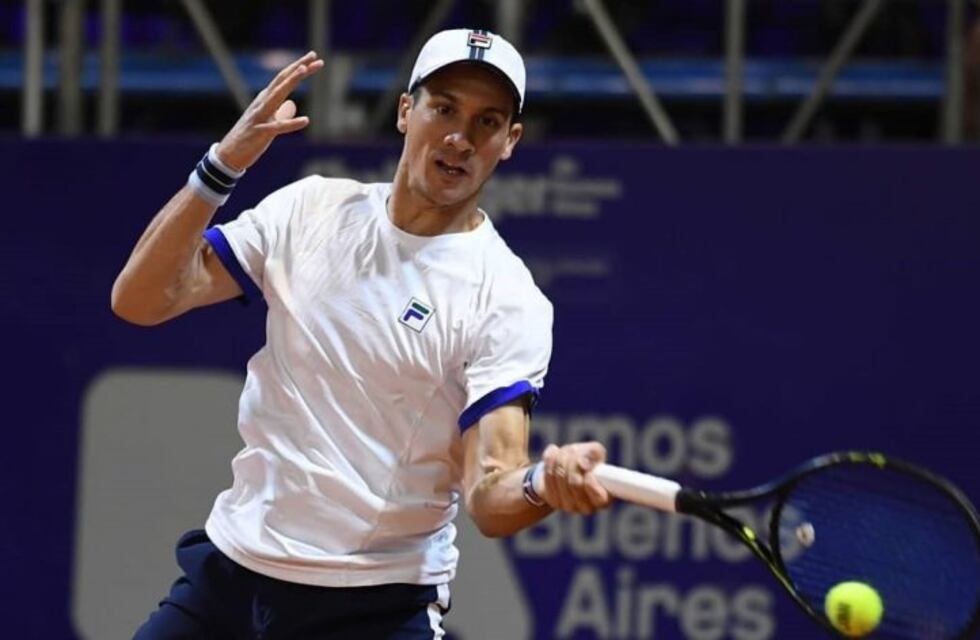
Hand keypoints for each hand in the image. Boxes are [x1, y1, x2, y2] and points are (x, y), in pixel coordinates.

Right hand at [216, 51, 324, 171]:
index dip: (298, 67)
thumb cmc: (250, 137)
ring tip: (303, 70)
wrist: (229, 154)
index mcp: (265, 99)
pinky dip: (291, 123)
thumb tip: (292, 105)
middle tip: (314, 57)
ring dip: (290, 82)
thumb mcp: (268, 122)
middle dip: (298, 68)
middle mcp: (262, 103)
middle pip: (282, 81)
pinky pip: (278, 127)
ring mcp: (260, 116)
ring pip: (276, 95)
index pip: (284, 79)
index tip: (314, 57)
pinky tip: (306, 120)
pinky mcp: (261, 133)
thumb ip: (281, 112)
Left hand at [541, 442, 611, 514]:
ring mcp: (569, 506)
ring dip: (561, 458)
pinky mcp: (553, 500)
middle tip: (574, 450)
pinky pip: (548, 476)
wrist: (565, 463)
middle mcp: (587, 506)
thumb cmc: (586, 458)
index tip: (588, 469)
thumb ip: (594, 454)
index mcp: (603, 498)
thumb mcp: (595, 451)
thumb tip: (583, 463)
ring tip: (565, 451)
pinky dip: (550, 460)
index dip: (591, 482)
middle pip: (575, 483)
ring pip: (560, 477)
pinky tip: (554, 454)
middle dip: (573, 461)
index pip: (598, 496)